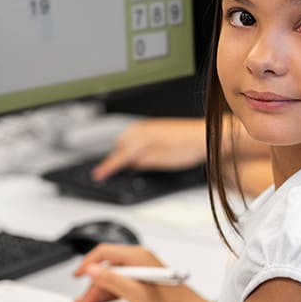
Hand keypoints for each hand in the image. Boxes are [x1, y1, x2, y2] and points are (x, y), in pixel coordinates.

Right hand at [73, 244, 198, 301]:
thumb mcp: (135, 293)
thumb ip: (112, 280)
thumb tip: (93, 270)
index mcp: (137, 256)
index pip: (104, 252)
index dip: (87, 263)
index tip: (77, 274)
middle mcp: (138, 259)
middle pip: (107, 267)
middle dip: (93, 284)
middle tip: (84, 300)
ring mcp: (140, 269)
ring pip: (112, 276)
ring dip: (100, 290)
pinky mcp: (141, 279)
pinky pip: (120, 282)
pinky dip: (110, 292)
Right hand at [92, 118, 206, 179]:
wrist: (203, 136)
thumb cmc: (187, 147)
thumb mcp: (161, 161)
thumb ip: (140, 162)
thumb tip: (127, 165)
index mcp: (140, 136)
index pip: (119, 155)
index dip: (107, 167)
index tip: (97, 175)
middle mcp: (141, 129)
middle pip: (119, 147)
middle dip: (117, 159)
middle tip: (118, 172)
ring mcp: (146, 126)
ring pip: (126, 142)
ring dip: (125, 153)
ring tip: (134, 165)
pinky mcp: (151, 128)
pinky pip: (134, 138)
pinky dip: (133, 147)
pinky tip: (141, 153)